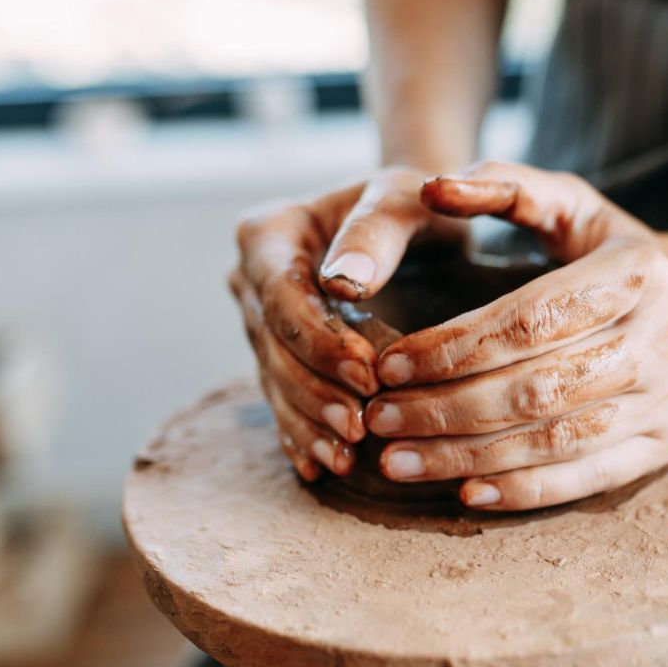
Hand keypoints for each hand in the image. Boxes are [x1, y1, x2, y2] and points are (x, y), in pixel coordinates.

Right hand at [230, 167, 465, 479]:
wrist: (416, 223)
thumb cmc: (413, 203)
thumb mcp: (402, 199)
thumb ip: (376, 230)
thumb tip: (344, 281)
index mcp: (267, 234)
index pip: (282, 296)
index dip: (320, 340)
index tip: (368, 371)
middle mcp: (251, 281)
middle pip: (273, 347)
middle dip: (315, 391)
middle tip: (360, 428)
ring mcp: (260, 324)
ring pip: (275, 382)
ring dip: (309, 423)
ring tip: (348, 457)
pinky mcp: (279, 358)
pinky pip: (283, 401)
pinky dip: (303, 436)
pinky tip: (325, 467)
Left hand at [366, 162, 667, 509]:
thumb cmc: (620, 252)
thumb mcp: (577, 204)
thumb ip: (507, 186)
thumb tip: (432, 187)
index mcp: (637, 274)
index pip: (530, 319)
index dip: (453, 346)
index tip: (389, 364)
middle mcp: (661, 340)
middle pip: (537, 387)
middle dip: (446, 408)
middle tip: (378, 418)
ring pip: (556, 440)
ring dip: (469, 457)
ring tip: (399, 461)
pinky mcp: (665, 446)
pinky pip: (588, 477)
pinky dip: (525, 491)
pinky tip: (466, 495)